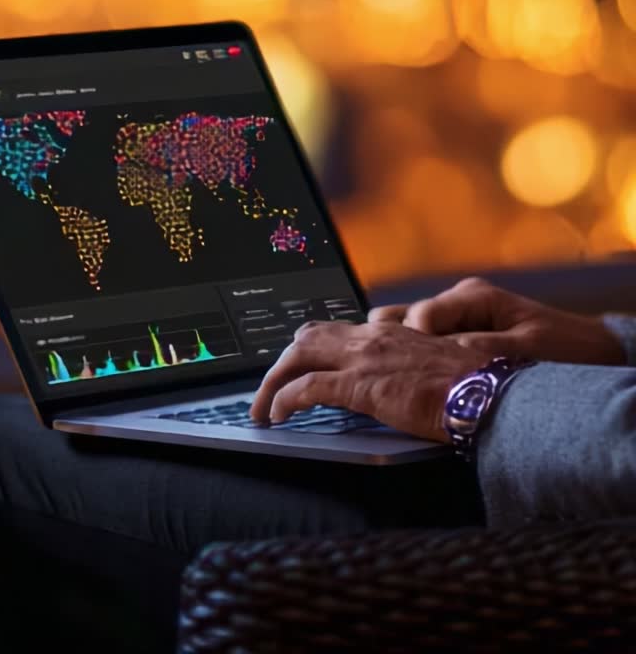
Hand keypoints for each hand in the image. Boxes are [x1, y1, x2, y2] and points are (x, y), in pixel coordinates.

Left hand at [250, 319, 484, 441]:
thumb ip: (404, 366)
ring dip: (273, 382)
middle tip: (269, 391)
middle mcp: (370, 338)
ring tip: (263, 409)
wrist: (485, 390)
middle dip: (281, 364)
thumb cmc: (469, 383)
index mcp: (386, 333)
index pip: (332, 331)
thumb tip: (391, 383)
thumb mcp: (430, 366)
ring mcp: (364, 359)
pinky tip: (278, 416)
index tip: (295, 368)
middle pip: (306, 338)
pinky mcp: (362, 385)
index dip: (308, 349)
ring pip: (298, 356)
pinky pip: (307, 388)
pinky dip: (285, 400)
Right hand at [369, 276, 626, 365]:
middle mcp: (457, 303)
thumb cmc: (564, 347)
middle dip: (389, 344)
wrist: (590, 352)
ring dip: (395, 352)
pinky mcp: (454, 339)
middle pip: (401, 316)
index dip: (413, 339)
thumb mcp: (526, 348)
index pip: (423, 314)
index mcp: (473, 297)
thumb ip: (484, 348)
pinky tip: (409, 381)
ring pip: (401, 329)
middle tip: (388, 373)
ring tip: (394, 380)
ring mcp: (453, 320)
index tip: (413, 363)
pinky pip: (417, 345)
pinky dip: (408, 360)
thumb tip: (444, 353)